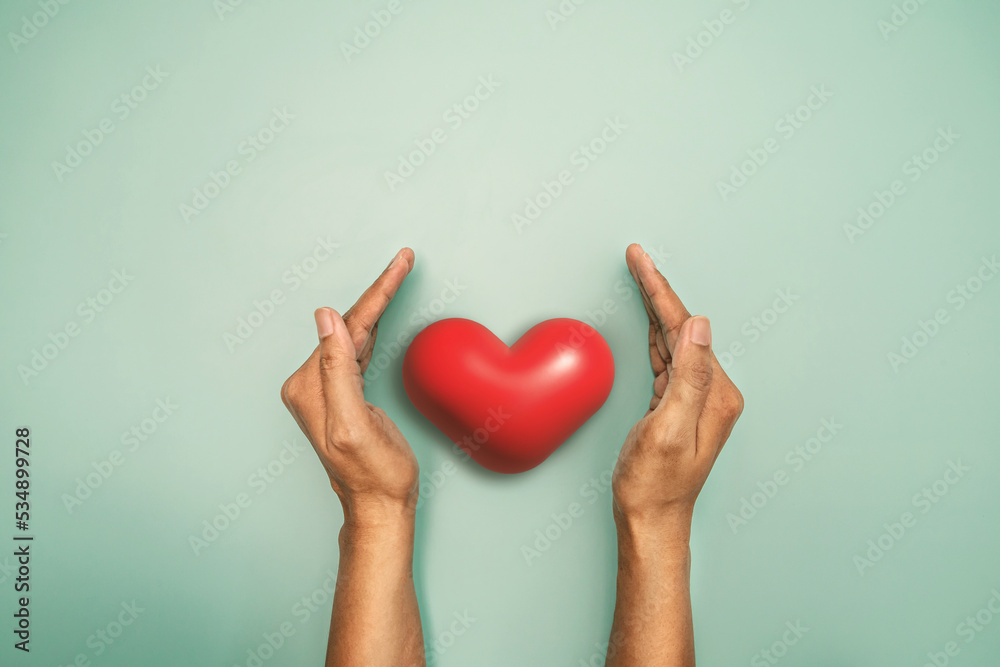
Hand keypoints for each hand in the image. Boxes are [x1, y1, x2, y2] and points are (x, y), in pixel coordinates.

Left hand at [281, 248, 418, 524]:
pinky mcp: (342, 395)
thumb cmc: (373, 473)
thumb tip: (324, 318)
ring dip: (377, 305)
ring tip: (398, 272)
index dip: (377, 292)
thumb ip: (337, 369)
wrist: (379, 505)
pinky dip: (372, 328)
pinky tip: (380, 313)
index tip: (400, 261)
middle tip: (404, 258)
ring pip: (354, 335)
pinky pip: (357, 351)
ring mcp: (324, 390)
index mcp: (309, 386)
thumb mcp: (355, 422)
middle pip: (349, 326)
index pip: (346, 327)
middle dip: (379, 292)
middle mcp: (309, 384)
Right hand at [611, 244, 743, 530]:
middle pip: (681, 328)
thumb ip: (687, 377)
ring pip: (673, 340)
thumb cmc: (654, 485)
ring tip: (640, 275)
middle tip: (636, 256)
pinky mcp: (678, 406)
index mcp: (714, 394)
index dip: (660, 291)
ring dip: (655, 307)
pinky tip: (648, 320)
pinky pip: (667, 359)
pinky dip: (654, 334)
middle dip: (656, 290)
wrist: (650, 521)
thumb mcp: (666, 430)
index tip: (640, 260)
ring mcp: (697, 399)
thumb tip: (699, 325)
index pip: (685, 328)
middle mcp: (712, 392)